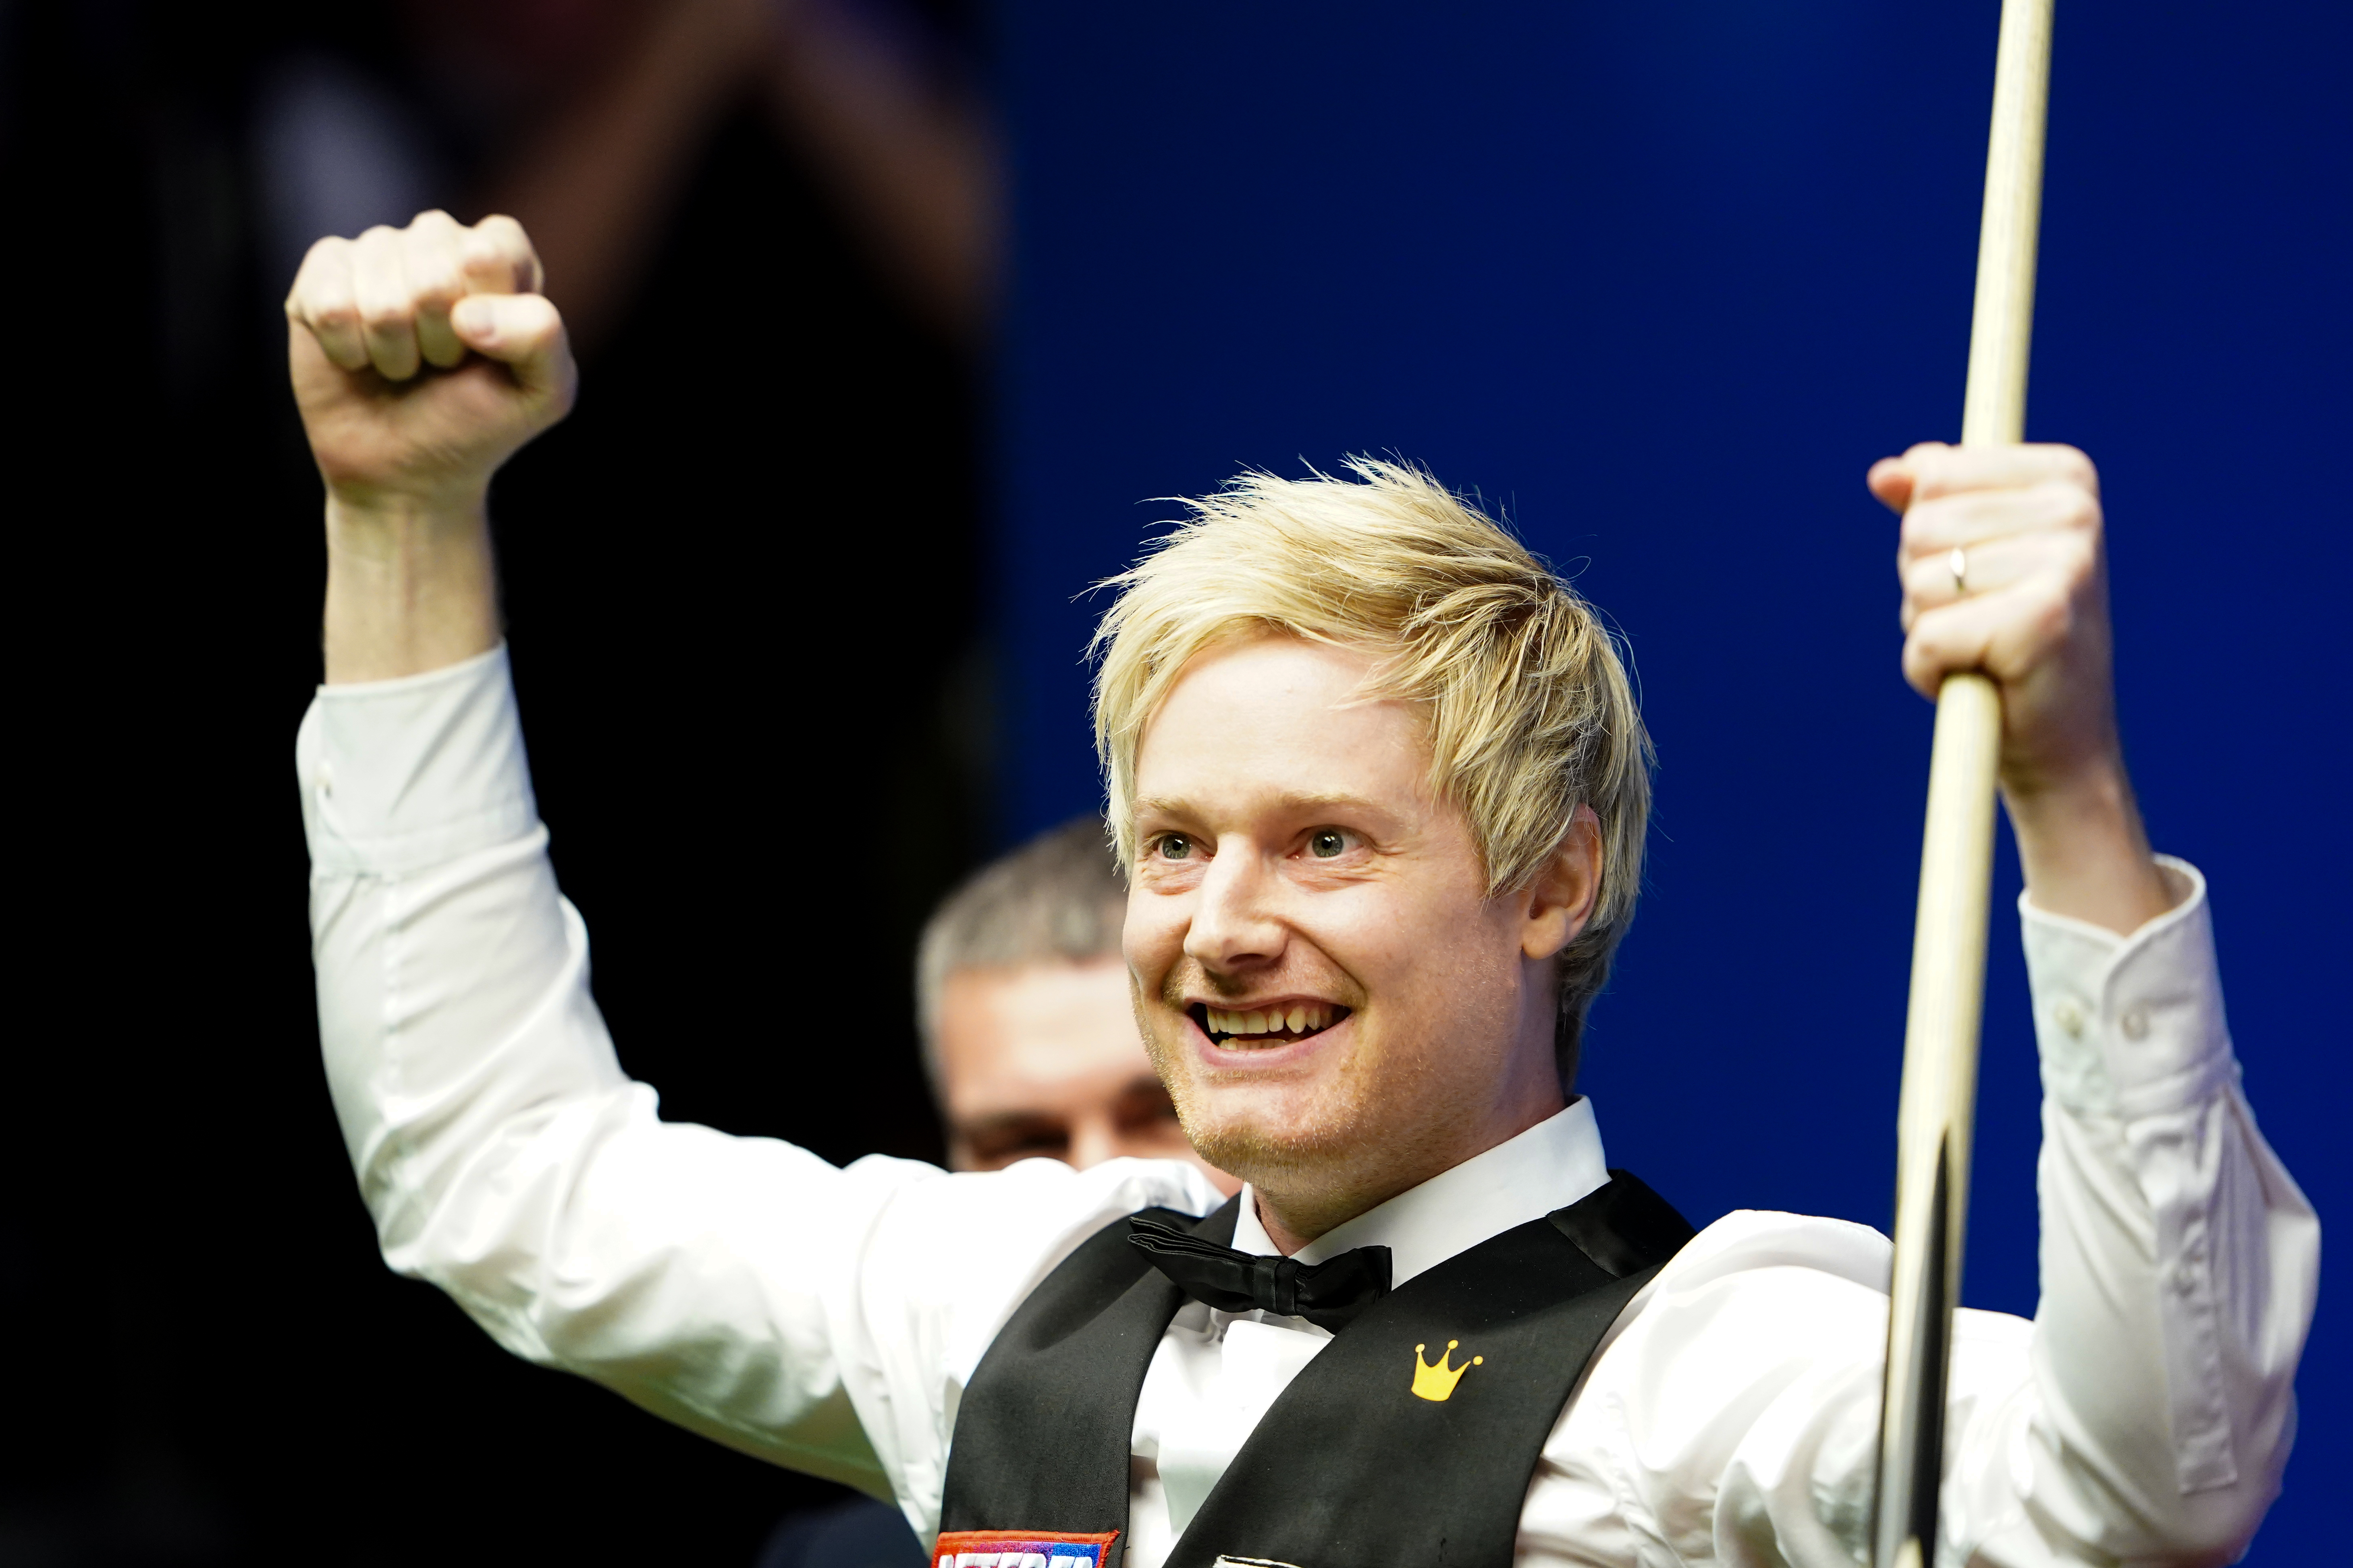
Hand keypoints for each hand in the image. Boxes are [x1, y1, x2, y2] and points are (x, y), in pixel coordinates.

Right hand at [286, 210, 575, 510]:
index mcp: (498, 255)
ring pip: (379, 290)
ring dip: (393, 349)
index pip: (491, 251)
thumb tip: (468, 314)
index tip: (484, 348)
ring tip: (403, 366)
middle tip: (440, 364)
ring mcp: (376, 252)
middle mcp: (436, 240)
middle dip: (438, 339)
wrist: (408, 470)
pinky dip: (347, 348)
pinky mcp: (322, 273)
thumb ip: (540, 336)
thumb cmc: (479, 422)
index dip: (487, 312)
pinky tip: (359, 359)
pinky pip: (328, 301)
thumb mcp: (543, 391)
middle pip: (433, 272)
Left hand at [1870, 443, 2172, 932]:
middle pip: (1920, 526)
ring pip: (1919, 581)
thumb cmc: (2009, 646)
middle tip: (1981, 623)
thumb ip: (1931, 504)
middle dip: (1925, 586)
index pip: (1936, 473)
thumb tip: (1884, 473)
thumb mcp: (1972, 558)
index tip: (1984, 574)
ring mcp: (2066, 563)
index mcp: (2066, 478)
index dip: (1932, 537)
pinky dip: (1930, 671)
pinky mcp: (2042, 620)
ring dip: (1928, 629)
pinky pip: (1927, 636)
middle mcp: (2076, 511)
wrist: (2060, 746)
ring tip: (1983, 652)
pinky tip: (1979, 682)